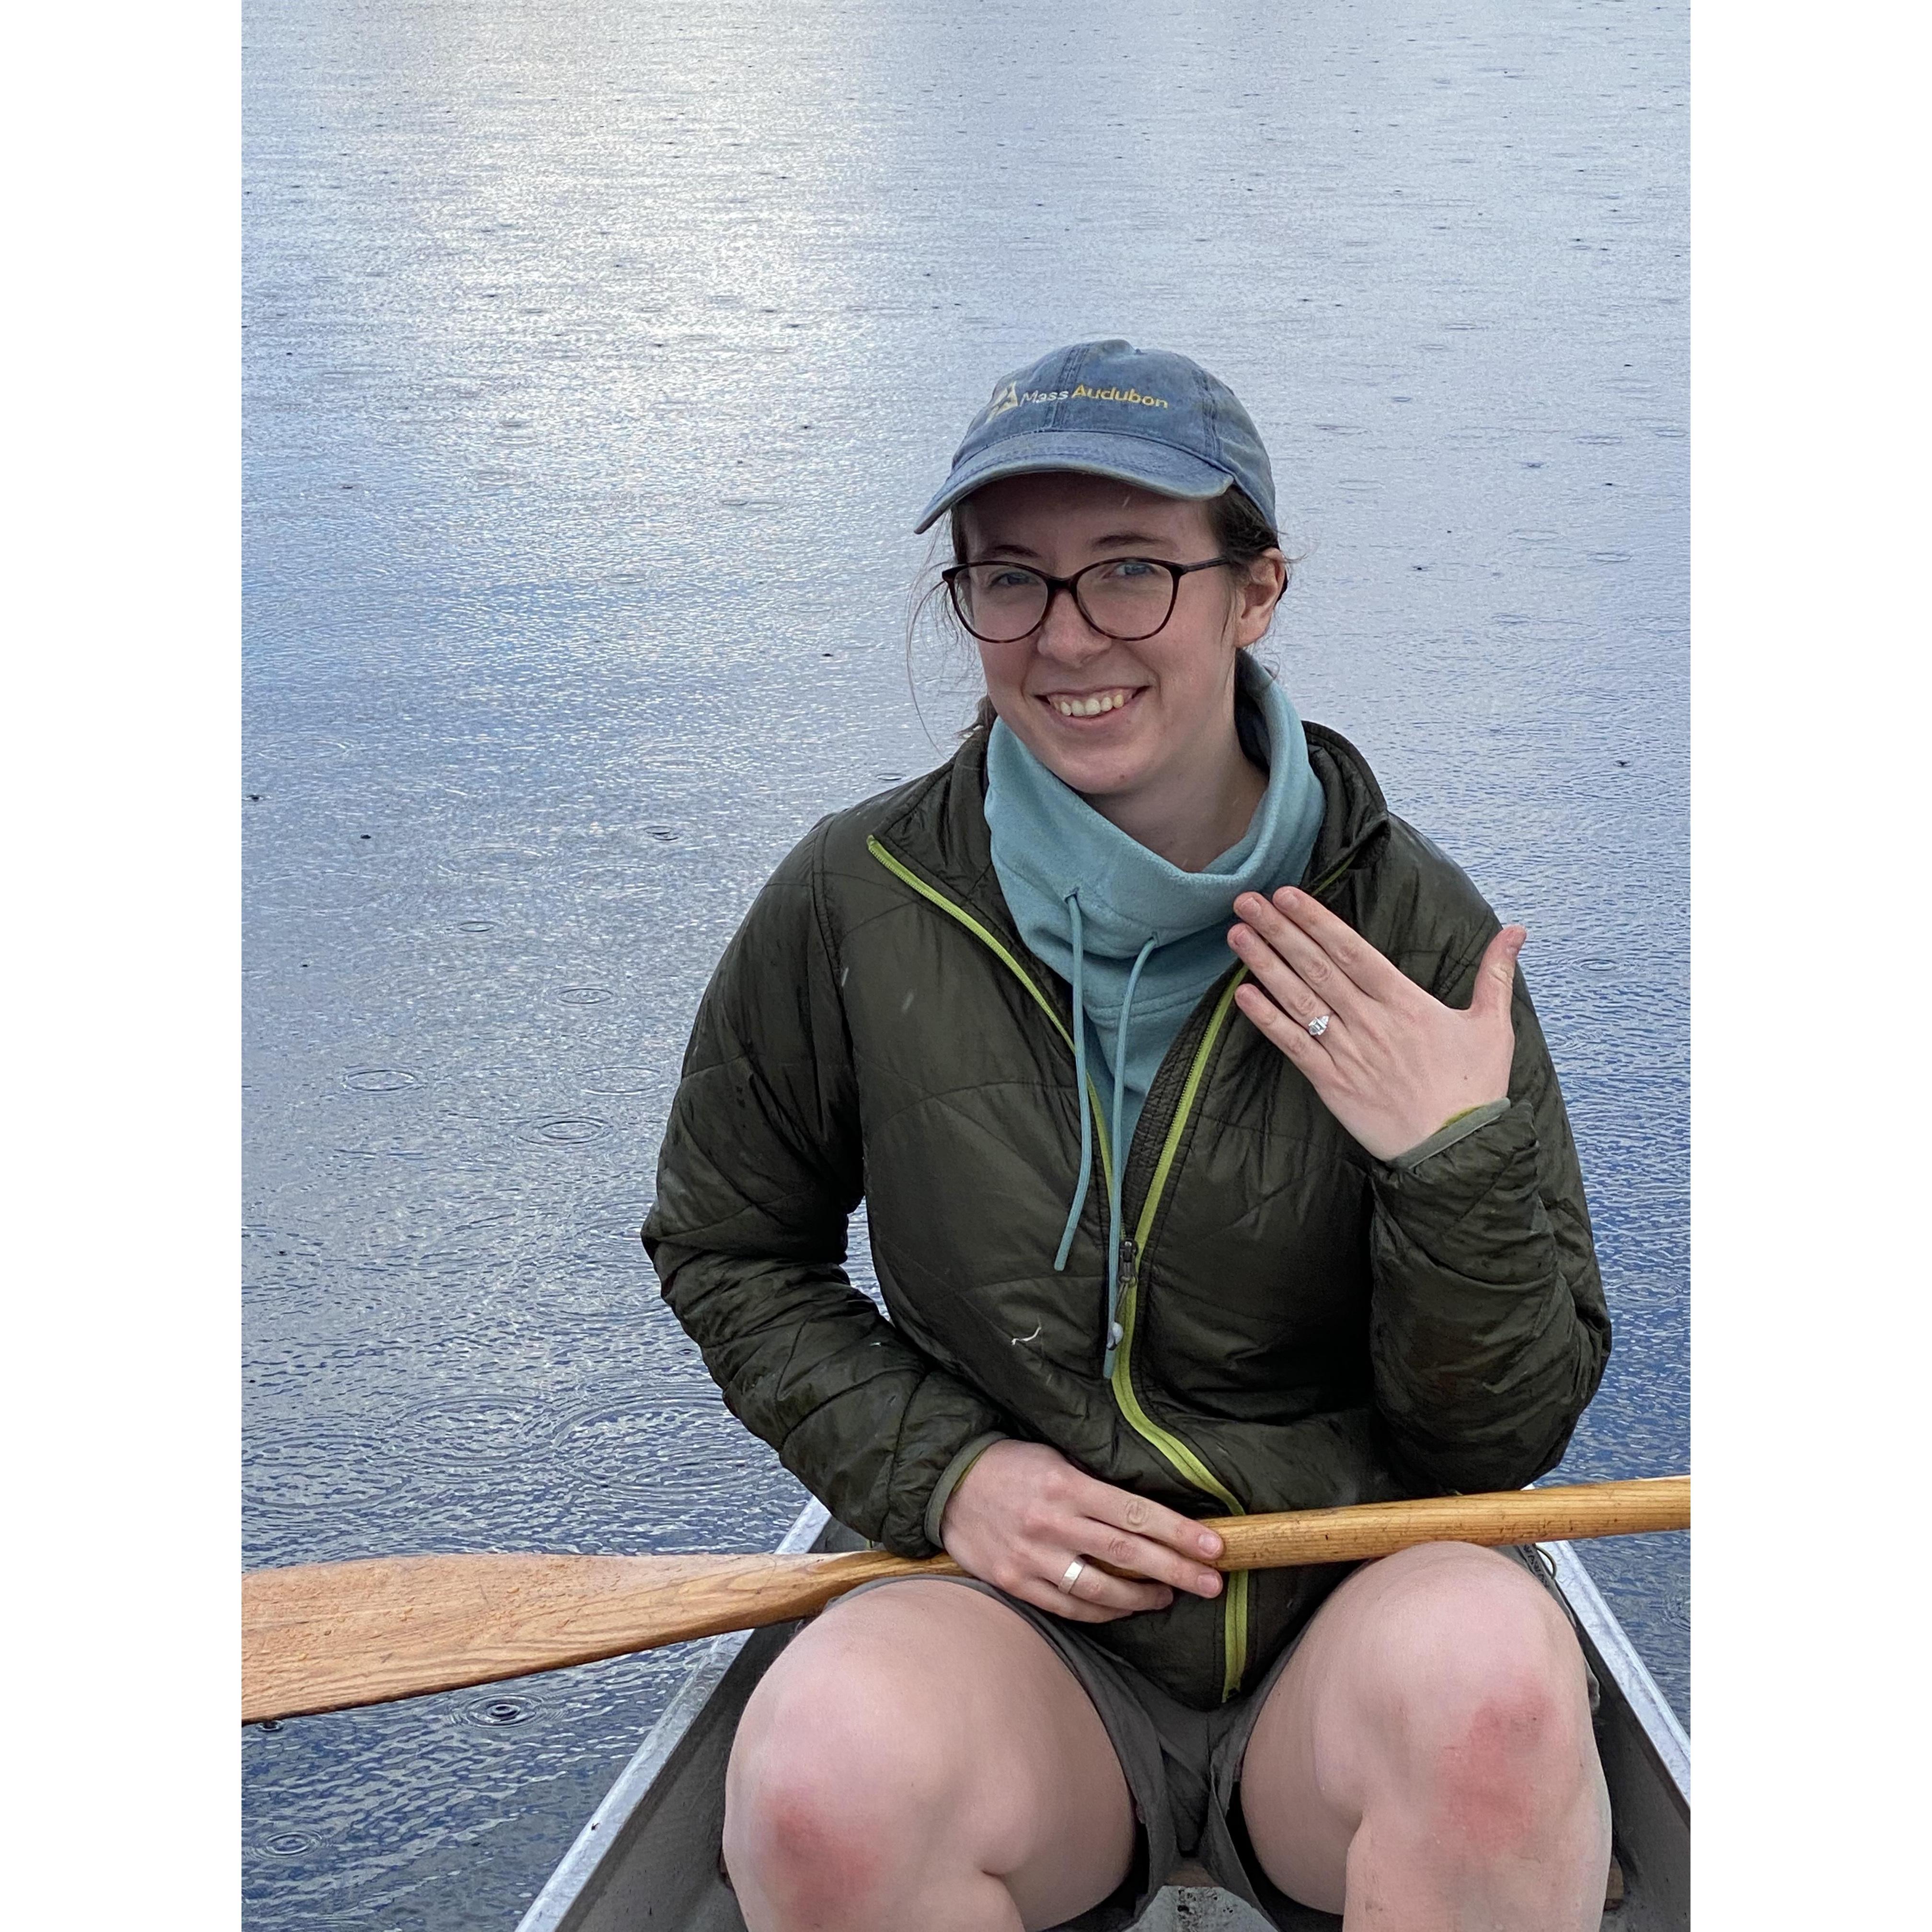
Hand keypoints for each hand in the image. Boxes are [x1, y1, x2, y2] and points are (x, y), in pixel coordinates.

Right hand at [938, 1440, 1224, 1623]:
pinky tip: (1123, 1608)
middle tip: (1212, 1583)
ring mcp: (1032, 1557)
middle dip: (1176, 1570)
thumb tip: (1149, 1511)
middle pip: (1127, 1554)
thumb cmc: (1011, 1466)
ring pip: (1100, 1588)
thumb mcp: (1055, 1457)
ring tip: (1170, 1596)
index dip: (1179, 1532)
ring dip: (1142, 1598)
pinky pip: (1069, 1606)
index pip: (1136, 1513)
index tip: (1213, 1546)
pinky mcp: (1016, 1583)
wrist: (947, 1485)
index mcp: (1066, 1485)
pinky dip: (1102, 1612)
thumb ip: (1095, 1484)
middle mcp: (1052, 1523)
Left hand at [1227, 887, 1523, 1162]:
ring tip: (1237, 934)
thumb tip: (1517, 931)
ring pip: (1300, 1001)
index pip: (1352, 951)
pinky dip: (1267, 1020)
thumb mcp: (1492, 1026)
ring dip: (1265, 965)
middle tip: (1246, 901)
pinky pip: (1293, 1046)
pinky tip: (1243, 995)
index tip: (1287, 896)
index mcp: (1405, 1003)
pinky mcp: (1332, 1084)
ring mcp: (1348, 1052)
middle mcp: (1371, 1022)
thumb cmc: (1475, 1089)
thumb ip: (1496, 974)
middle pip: (1317, 968)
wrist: (1456, 1153)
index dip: (1317, 921)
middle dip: (1280, 931)